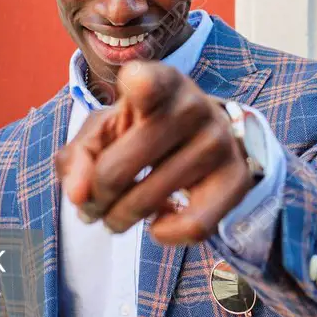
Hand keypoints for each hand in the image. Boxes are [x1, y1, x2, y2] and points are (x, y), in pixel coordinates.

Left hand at [54, 61, 253, 245]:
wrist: (206, 136)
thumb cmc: (144, 130)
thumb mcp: (106, 131)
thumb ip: (79, 157)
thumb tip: (79, 197)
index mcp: (159, 82)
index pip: (148, 82)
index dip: (139, 83)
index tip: (133, 82)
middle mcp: (192, 106)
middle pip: (116, 170)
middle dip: (94, 199)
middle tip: (92, 205)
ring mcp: (219, 141)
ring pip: (147, 202)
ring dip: (118, 220)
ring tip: (117, 215)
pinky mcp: (237, 178)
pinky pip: (193, 226)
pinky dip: (164, 234)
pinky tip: (159, 221)